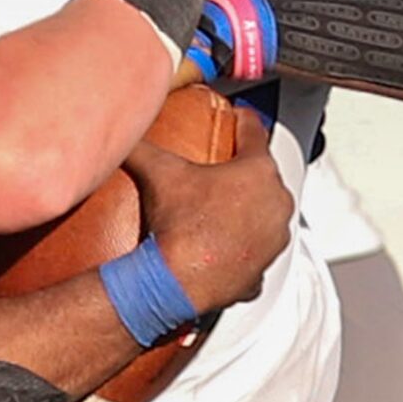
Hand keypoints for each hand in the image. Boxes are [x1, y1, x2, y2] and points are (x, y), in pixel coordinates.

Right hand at [126, 108, 290, 313]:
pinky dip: (241, 249)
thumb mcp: (158, 172)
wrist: (177, 283)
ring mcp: (274, 239)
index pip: (255, 133)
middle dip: (243, 173)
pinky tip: (218, 246)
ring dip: (246, 211)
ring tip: (216, 210)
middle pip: (262, 176)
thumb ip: (142, 144)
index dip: (243, 121)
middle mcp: (275, 203)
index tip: (238, 118)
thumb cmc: (179, 229)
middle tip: (217, 173)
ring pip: (264, 215)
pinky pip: (255, 252)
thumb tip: (127, 132)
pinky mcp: (263, 270)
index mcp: (258, 172)